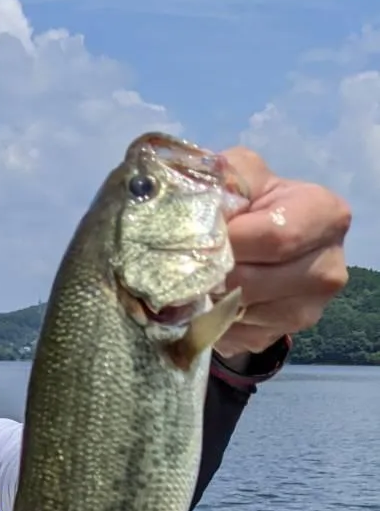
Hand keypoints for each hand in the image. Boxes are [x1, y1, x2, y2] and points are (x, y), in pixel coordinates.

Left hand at [214, 146, 351, 360]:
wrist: (260, 241)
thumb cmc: (251, 203)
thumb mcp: (243, 173)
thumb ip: (227, 180)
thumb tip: (195, 212)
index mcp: (327, 217)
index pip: (275, 238)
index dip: (229, 238)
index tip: (200, 234)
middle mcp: (328, 269)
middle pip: (251, 281)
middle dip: (209, 271)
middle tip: (183, 259)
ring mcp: (305, 311)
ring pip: (235, 311)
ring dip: (204, 297)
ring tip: (194, 275)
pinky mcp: (274, 337)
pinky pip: (229, 333)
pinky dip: (207, 318)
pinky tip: (205, 297)